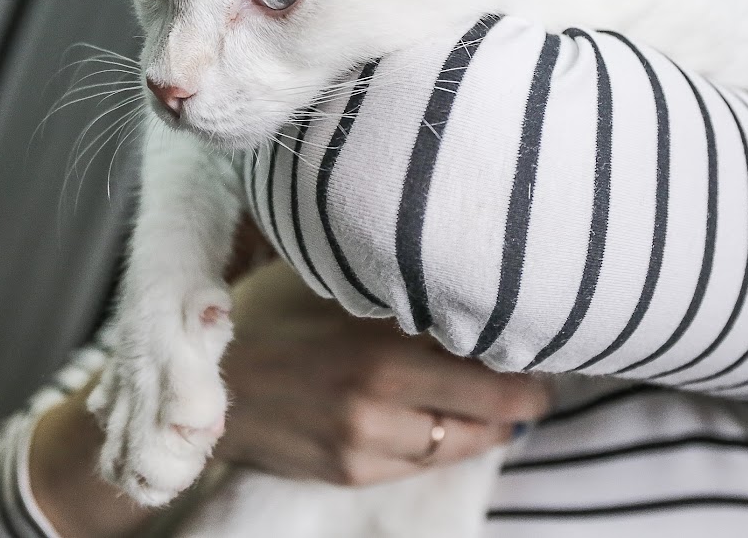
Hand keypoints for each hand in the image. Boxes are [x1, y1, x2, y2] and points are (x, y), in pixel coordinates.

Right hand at [215, 244, 551, 486]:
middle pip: (491, 406)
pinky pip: (425, 461)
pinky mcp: (355, 471)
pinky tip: (456, 423)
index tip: (539, 337)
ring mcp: (367, 442)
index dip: (522, 352)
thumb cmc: (269, 316)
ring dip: (492, 426)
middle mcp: (379, 398)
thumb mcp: (332, 285)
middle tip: (541, 382)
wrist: (207, 385)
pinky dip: (449, 442)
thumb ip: (394, 287)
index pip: (483, 355)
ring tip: (508, 407)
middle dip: (524, 396)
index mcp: (380, 343)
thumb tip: (463, 276)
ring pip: (463, 441)